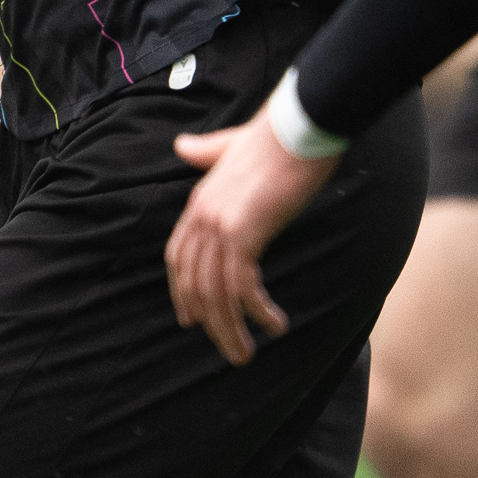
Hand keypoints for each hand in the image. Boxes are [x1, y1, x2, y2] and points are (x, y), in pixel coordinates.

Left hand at [165, 110, 334, 366]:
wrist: (299, 123)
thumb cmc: (277, 136)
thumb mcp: (232, 145)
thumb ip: (207, 151)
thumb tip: (182, 146)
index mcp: (199, 200)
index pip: (179, 257)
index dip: (183, 292)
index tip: (192, 320)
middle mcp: (202, 215)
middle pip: (194, 282)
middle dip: (209, 322)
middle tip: (229, 348)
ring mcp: (220, 223)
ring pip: (216, 292)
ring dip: (230, 329)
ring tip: (246, 354)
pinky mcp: (243, 231)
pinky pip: (242, 286)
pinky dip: (256, 311)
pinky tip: (276, 324)